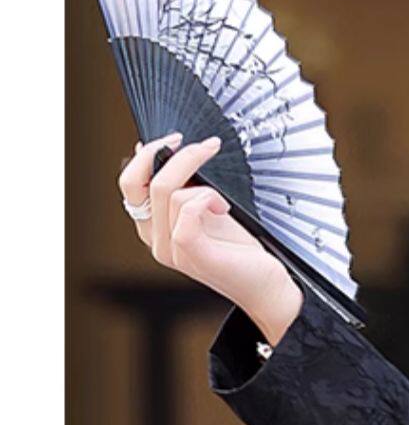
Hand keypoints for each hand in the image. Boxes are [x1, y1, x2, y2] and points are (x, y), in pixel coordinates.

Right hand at [115, 130, 298, 327]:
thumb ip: (184, 186)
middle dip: (166, 154)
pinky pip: (185, 208)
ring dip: (201, 181)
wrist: (265, 284)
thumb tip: (165, 151)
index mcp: (154, 228)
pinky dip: (206, 197)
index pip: (128, 183)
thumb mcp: (207, 209)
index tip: (177, 140)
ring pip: (165, 190)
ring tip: (224, 200)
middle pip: (136, 183)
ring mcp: (170, 250)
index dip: (146, 155)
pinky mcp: (191, 253)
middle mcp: (156, 240)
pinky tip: (223, 207)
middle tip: (201, 146)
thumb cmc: (240, 249)